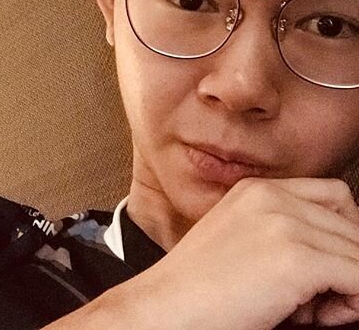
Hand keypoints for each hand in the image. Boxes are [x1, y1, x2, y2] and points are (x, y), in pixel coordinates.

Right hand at [103, 177, 358, 329]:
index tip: (336, 268)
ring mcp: (284, 224)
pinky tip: (310, 316)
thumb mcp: (241, 242)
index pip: (334, 197)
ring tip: (310, 311)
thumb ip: (284, 234)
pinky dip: (353, 304)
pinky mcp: (296, 259)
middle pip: (352, 224)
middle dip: (349, 263)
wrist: (166, 309)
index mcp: (256, 190)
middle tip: (321, 300)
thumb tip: (341, 257)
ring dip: (351, 286)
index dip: (346, 233)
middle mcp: (271, 197)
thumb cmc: (197, 289)